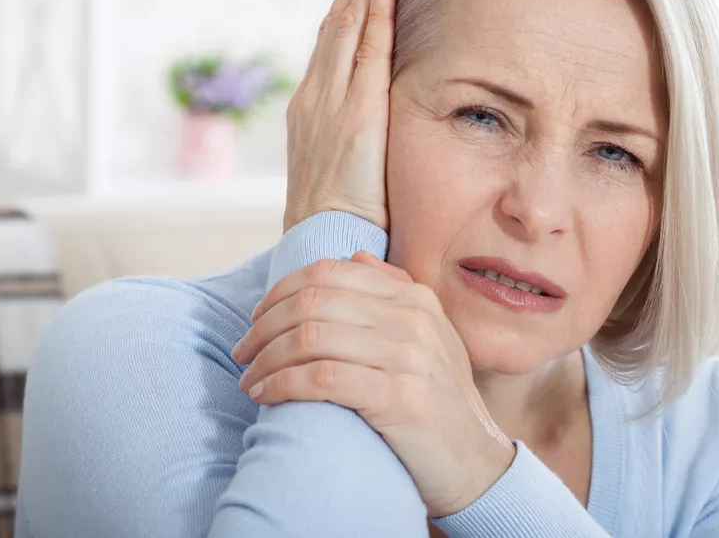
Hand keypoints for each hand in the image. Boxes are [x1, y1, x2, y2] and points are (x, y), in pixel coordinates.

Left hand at [232, 252, 515, 517]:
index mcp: (415, 297)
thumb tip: (354, 258)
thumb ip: (393, 293)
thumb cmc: (439, 400)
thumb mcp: (429, 337)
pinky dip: (282, 384)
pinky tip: (266, 396)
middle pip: (313, 302)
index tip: (256, 319)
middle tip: (243, 352)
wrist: (475, 461)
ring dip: (266, 359)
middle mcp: (413, 319)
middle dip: (264, 327)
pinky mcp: (399, 397)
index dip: (280, 292)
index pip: (329, 273)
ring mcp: (409, 356)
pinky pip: (321, 377)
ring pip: (310, 337)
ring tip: (249, 380)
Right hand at [282, 0, 402, 232]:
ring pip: (348, 23)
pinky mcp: (353, 116)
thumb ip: (359, 139)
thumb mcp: (346, 170)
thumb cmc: (339, 220)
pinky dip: (371, 14)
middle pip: (340, 17)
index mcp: (314, 106)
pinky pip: (363, 53)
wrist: (320, 249)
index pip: (337, 37)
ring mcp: (330, 102)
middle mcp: (315, 94)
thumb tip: (380, 131)